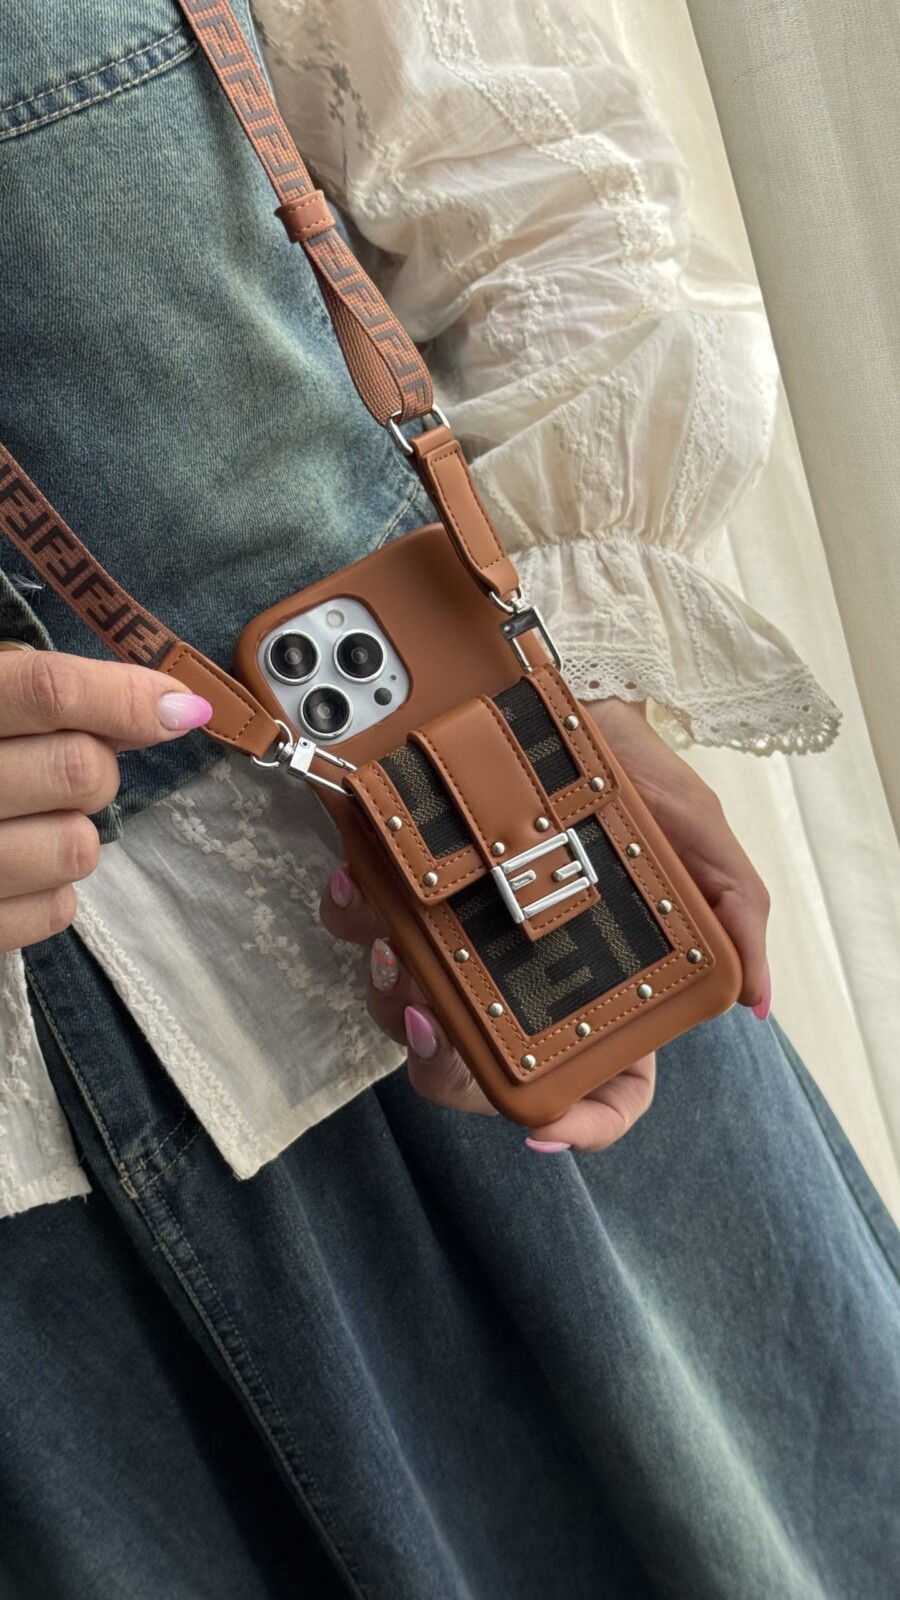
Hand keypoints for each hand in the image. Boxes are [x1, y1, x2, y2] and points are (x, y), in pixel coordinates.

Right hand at [0, 648, 211, 951]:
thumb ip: (50, 692)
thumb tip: (176, 707)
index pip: (50, 691)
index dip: (127, 697)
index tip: (181, 710)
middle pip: (80, 770)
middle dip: (97, 766)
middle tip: (63, 766)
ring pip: (79, 847)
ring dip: (74, 831)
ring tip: (28, 821)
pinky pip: (58, 910)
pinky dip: (53, 890)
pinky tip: (14, 867)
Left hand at [320, 698, 769, 1153]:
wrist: (549, 694)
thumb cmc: (627, 770)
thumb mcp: (696, 829)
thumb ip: (735, 908)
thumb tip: (755, 1000)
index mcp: (600, 984)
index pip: (606, 1091)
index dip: (582, 1127)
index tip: (544, 1125)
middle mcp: (524, 978)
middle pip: (484, 1077)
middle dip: (448, 1064)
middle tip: (433, 1015)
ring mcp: (458, 943)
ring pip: (412, 1018)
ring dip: (392, 997)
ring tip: (394, 948)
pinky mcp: (404, 898)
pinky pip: (360, 936)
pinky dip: (352, 922)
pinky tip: (358, 890)